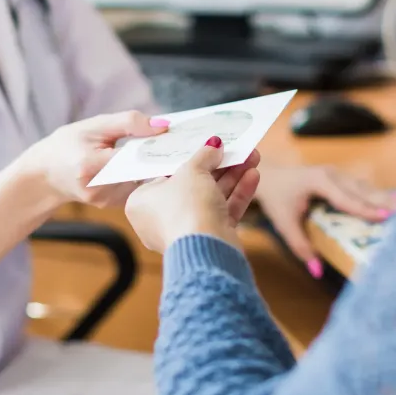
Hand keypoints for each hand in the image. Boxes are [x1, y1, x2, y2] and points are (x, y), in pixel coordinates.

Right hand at [23, 111, 168, 208]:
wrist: (45, 175)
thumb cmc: (67, 144)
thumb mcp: (93, 125)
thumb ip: (128, 122)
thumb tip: (162, 125)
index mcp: (90, 165)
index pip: (132, 157)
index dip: (156, 148)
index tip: (177, 139)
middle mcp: (97, 187)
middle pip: (141, 171)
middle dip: (159, 156)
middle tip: (179, 144)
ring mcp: (105, 200)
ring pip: (142, 181)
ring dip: (154, 167)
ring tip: (164, 151)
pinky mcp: (111, 205)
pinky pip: (136, 188)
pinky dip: (143, 175)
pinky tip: (146, 164)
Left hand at [125, 137, 262, 252]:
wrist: (206, 249)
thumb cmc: (185, 207)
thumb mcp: (192, 171)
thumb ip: (203, 156)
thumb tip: (214, 145)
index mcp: (141, 201)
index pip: (165, 173)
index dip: (187, 157)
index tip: (204, 145)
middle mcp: (160, 218)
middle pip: (192, 184)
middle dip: (218, 165)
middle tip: (236, 149)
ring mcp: (185, 230)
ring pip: (211, 197)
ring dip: (233, 176)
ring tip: (253, 157)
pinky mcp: (207, 239)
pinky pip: (222, 212)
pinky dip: (237, 195)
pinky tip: (254, 176)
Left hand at [254, 164, 395, 275]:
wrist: (268, 175)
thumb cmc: (277, 199)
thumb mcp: (284, 224)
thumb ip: (301, 247)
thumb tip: (317, 271)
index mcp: (320, 182)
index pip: (347, 199)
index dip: (367, 209)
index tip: (387, 217)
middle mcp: (332, 174)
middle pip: (362, 190)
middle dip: (385, 201)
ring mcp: (337, 173)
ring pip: (365, 187)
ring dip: (384, 197)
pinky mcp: (340, 177)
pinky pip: (361, 187)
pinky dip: (376, 195)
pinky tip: (393, 201)